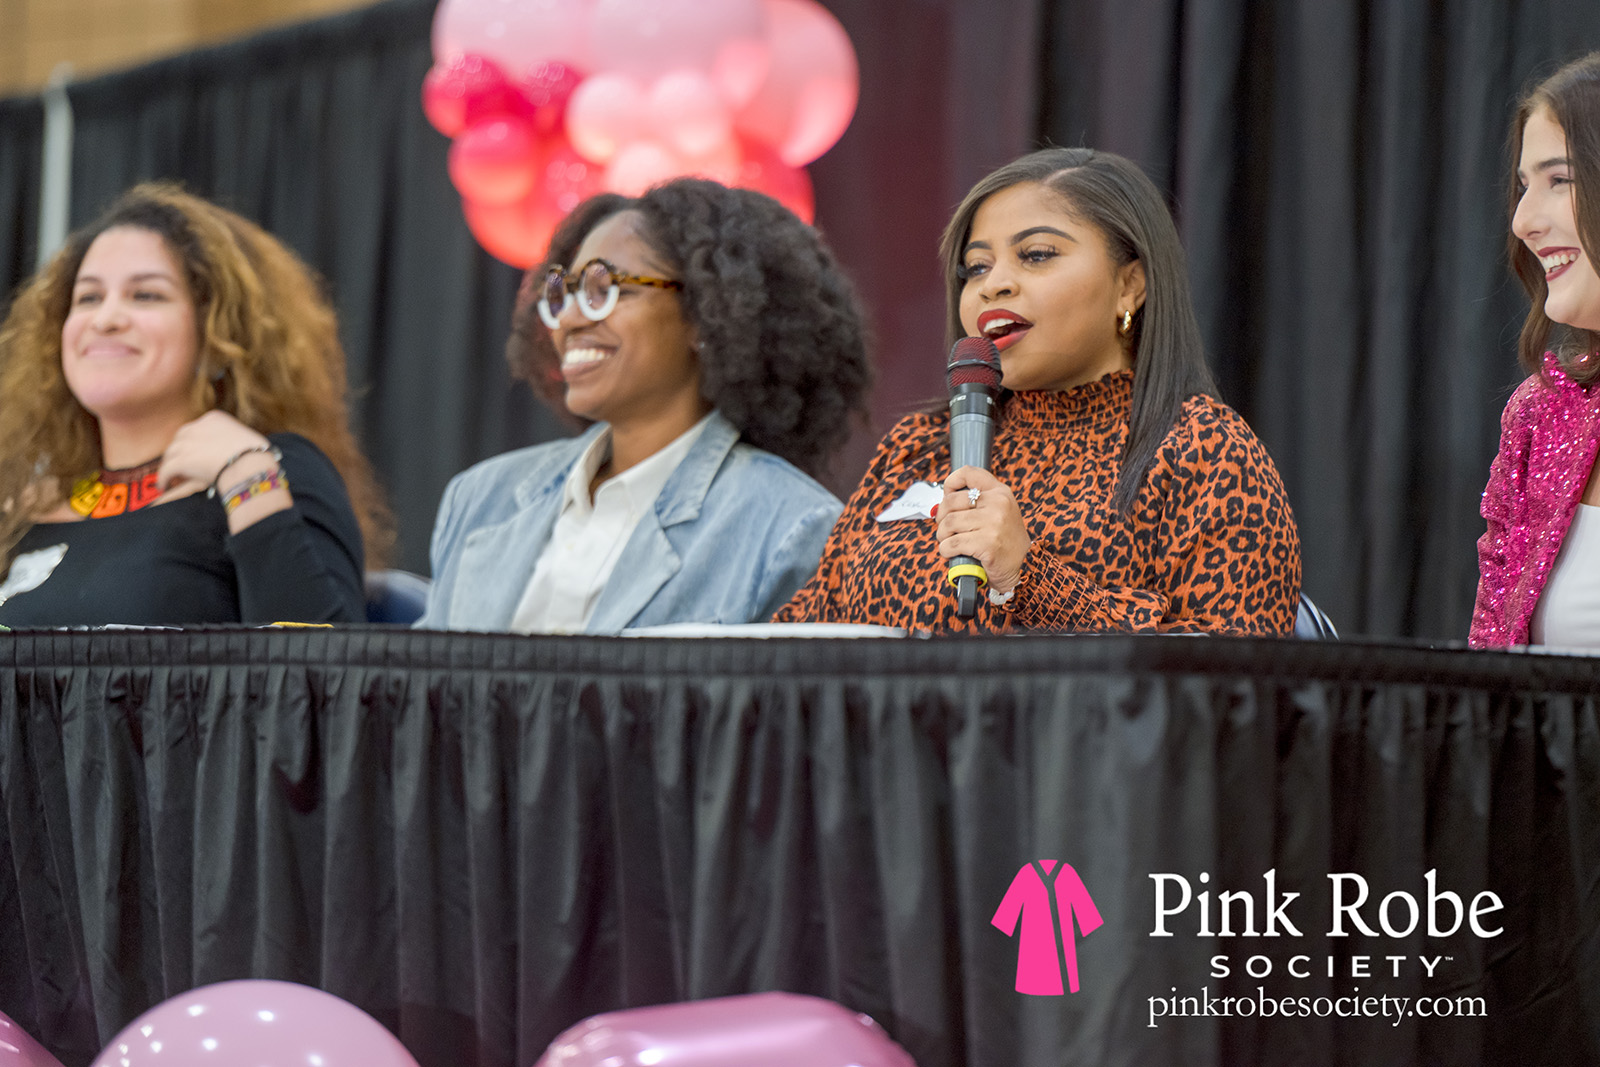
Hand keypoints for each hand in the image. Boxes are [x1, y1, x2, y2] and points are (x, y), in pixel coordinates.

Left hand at [157, 410, 272, 493]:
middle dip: (179, 452)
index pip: (196, 429)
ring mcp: (187, 443)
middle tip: (181, 465)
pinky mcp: (181, 460)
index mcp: (213, 418)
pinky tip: (164, 486)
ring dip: (169, 466)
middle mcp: (197, 427)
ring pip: (170, 454)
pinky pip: (166, 470)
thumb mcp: (246, 437)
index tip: (194, 453)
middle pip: (179, 439)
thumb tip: (235, 449)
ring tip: (171, 477)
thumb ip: (234, 439)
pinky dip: (163, 478)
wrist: (251, 464)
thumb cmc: (257, 454)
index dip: (193, 443)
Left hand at [936, 466, 1029, 593]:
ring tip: (949, 542)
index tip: (946, 495)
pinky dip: (946, 550)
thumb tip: (943, 499)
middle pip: (951, 501)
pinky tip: (952, 553)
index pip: (969, 473)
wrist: (1020, 569)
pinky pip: (952, 543)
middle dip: (941, 517)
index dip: (951, 482)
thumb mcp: (999, 512)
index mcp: (1001, 492)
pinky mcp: (987, 544)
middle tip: (945, 528)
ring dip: (942, 536)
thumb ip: (978, 501)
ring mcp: (994, 523)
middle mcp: (999, 504)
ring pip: (949, 523)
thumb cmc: (1003, 541)